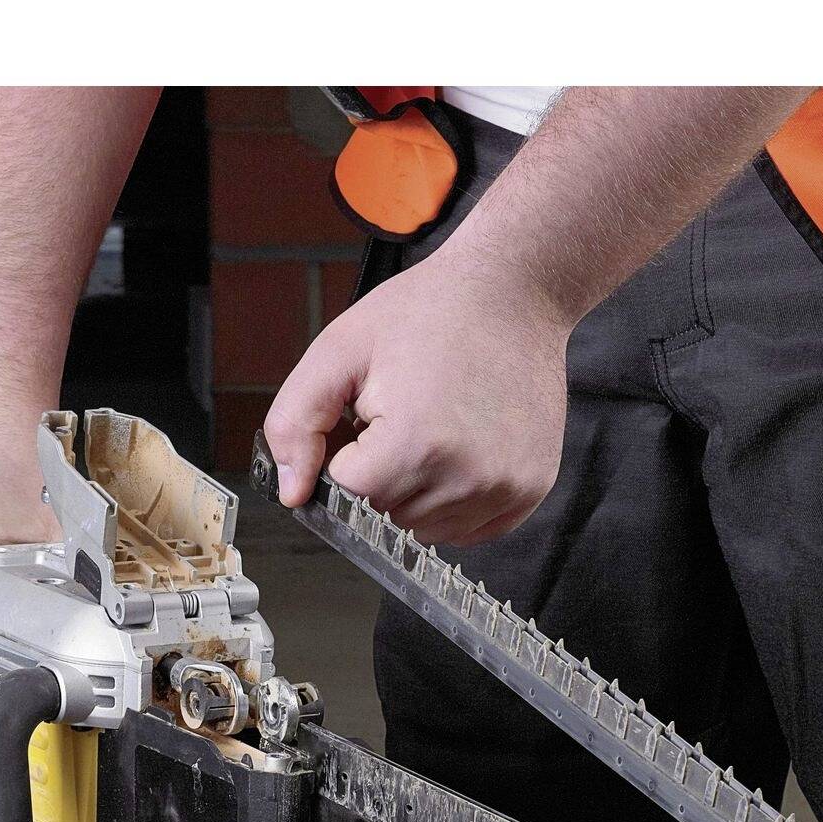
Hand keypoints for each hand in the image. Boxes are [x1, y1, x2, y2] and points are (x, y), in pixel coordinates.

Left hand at [263, 243, 571, 546]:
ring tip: (435, 429)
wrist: (513, 292)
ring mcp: (504, 487)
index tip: (369, 415)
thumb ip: (296, 422)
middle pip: (388, 514)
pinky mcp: (529, 489)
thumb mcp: (340, 351)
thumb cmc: (429, 312)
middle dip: (382, 473)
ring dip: (417, 490)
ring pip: (426, 528)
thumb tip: (293, 492)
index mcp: (415, 441)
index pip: (351, 490)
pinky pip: (469, 529)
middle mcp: (465, 475)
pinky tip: (460, 451)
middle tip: (405, 414)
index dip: (350, 453)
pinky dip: (454, 501)